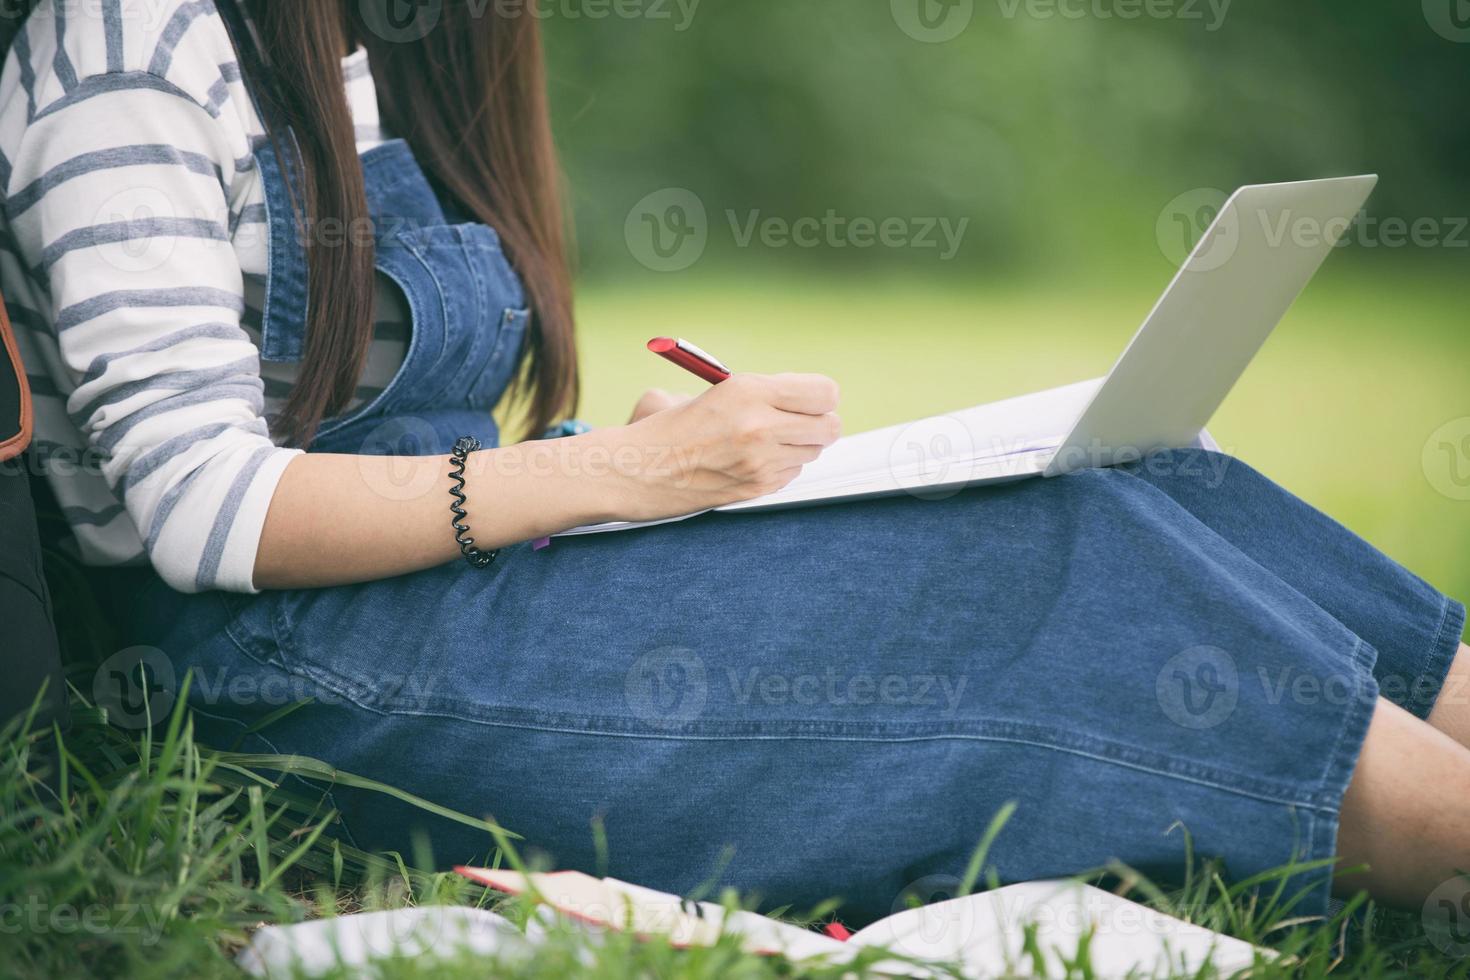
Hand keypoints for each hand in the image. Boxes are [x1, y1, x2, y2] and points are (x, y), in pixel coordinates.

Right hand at [602, 373, 841, 520]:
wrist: (635, 469)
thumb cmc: (667, 425)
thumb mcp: (715, 389)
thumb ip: (764, 390)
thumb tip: (803, 395)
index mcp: (749, 390)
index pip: (825, 393)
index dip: (821, 396)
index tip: (809, 398)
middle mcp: (760, 426)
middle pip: (829, 426)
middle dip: (818, 423)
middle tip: (798, 420)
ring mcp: (760, 462)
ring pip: (812, 452)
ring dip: (798, 446)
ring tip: (764, 440)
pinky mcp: (756, 488)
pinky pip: (792, 474)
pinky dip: (780, 467)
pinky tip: (750, 461)